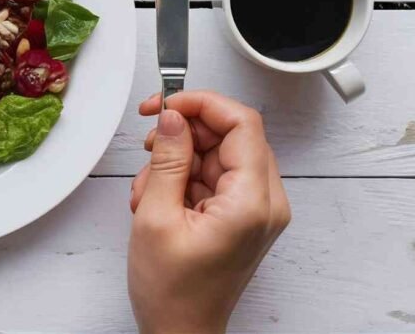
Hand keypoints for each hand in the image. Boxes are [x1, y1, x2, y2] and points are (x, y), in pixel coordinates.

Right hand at [128, 91, 290, 333]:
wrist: (181, 332)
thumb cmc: (172, 292)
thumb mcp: (155, 216)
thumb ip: (167, 159)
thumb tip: (173, 118)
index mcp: (252, 202)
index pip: (241, 123)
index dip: (201, 104)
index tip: (166, 105)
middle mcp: (265, 202)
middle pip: (230, 135)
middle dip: (185, 133)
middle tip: (151, 142)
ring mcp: (256, 209)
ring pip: (218, 153)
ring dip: (178, 160)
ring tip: (149, 191)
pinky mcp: (242, 215)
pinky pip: (215, 175)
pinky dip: (184, 178)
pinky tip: (159, 201)